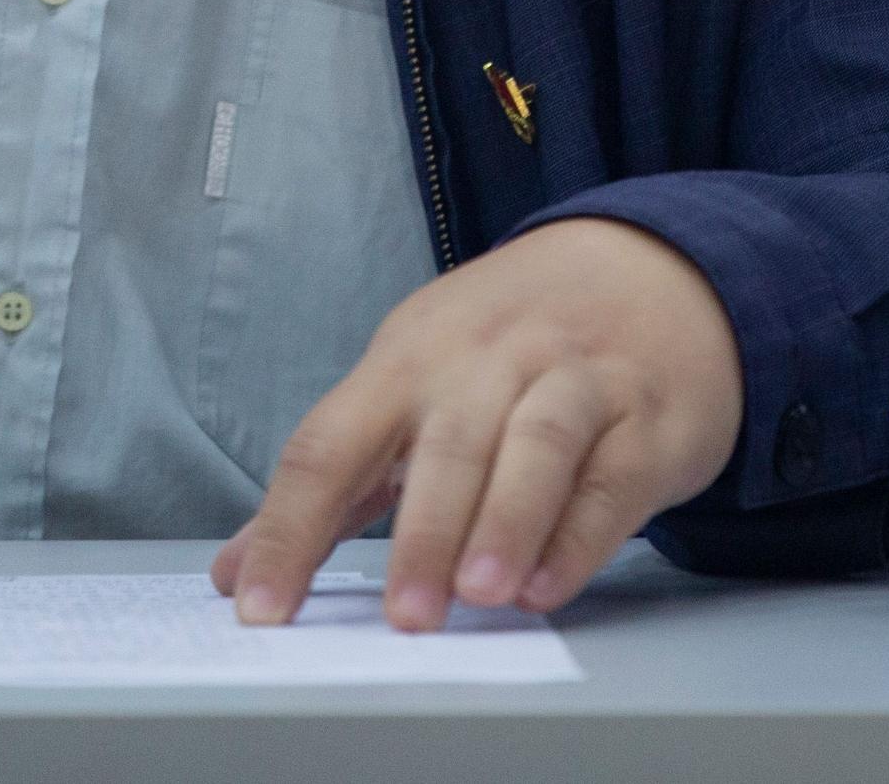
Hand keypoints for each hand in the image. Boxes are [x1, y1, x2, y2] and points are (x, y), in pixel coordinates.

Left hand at [212, 216, 742, 628]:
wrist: (650, 270)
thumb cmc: (513, 344)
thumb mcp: (414, 380)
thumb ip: (336, 480)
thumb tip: (238, 569)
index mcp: (411, 357)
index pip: (332, 441)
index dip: (290, 527)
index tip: (261, 607)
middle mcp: (490, 359)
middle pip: (447, 443)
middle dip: (423, 533)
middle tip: (404, 617)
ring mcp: (576, 380)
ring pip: (537, 445)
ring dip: (507, 520)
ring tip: (482, 594)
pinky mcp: (647, 420)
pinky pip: (611, 477)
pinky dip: (580, 533)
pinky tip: (550, 584)